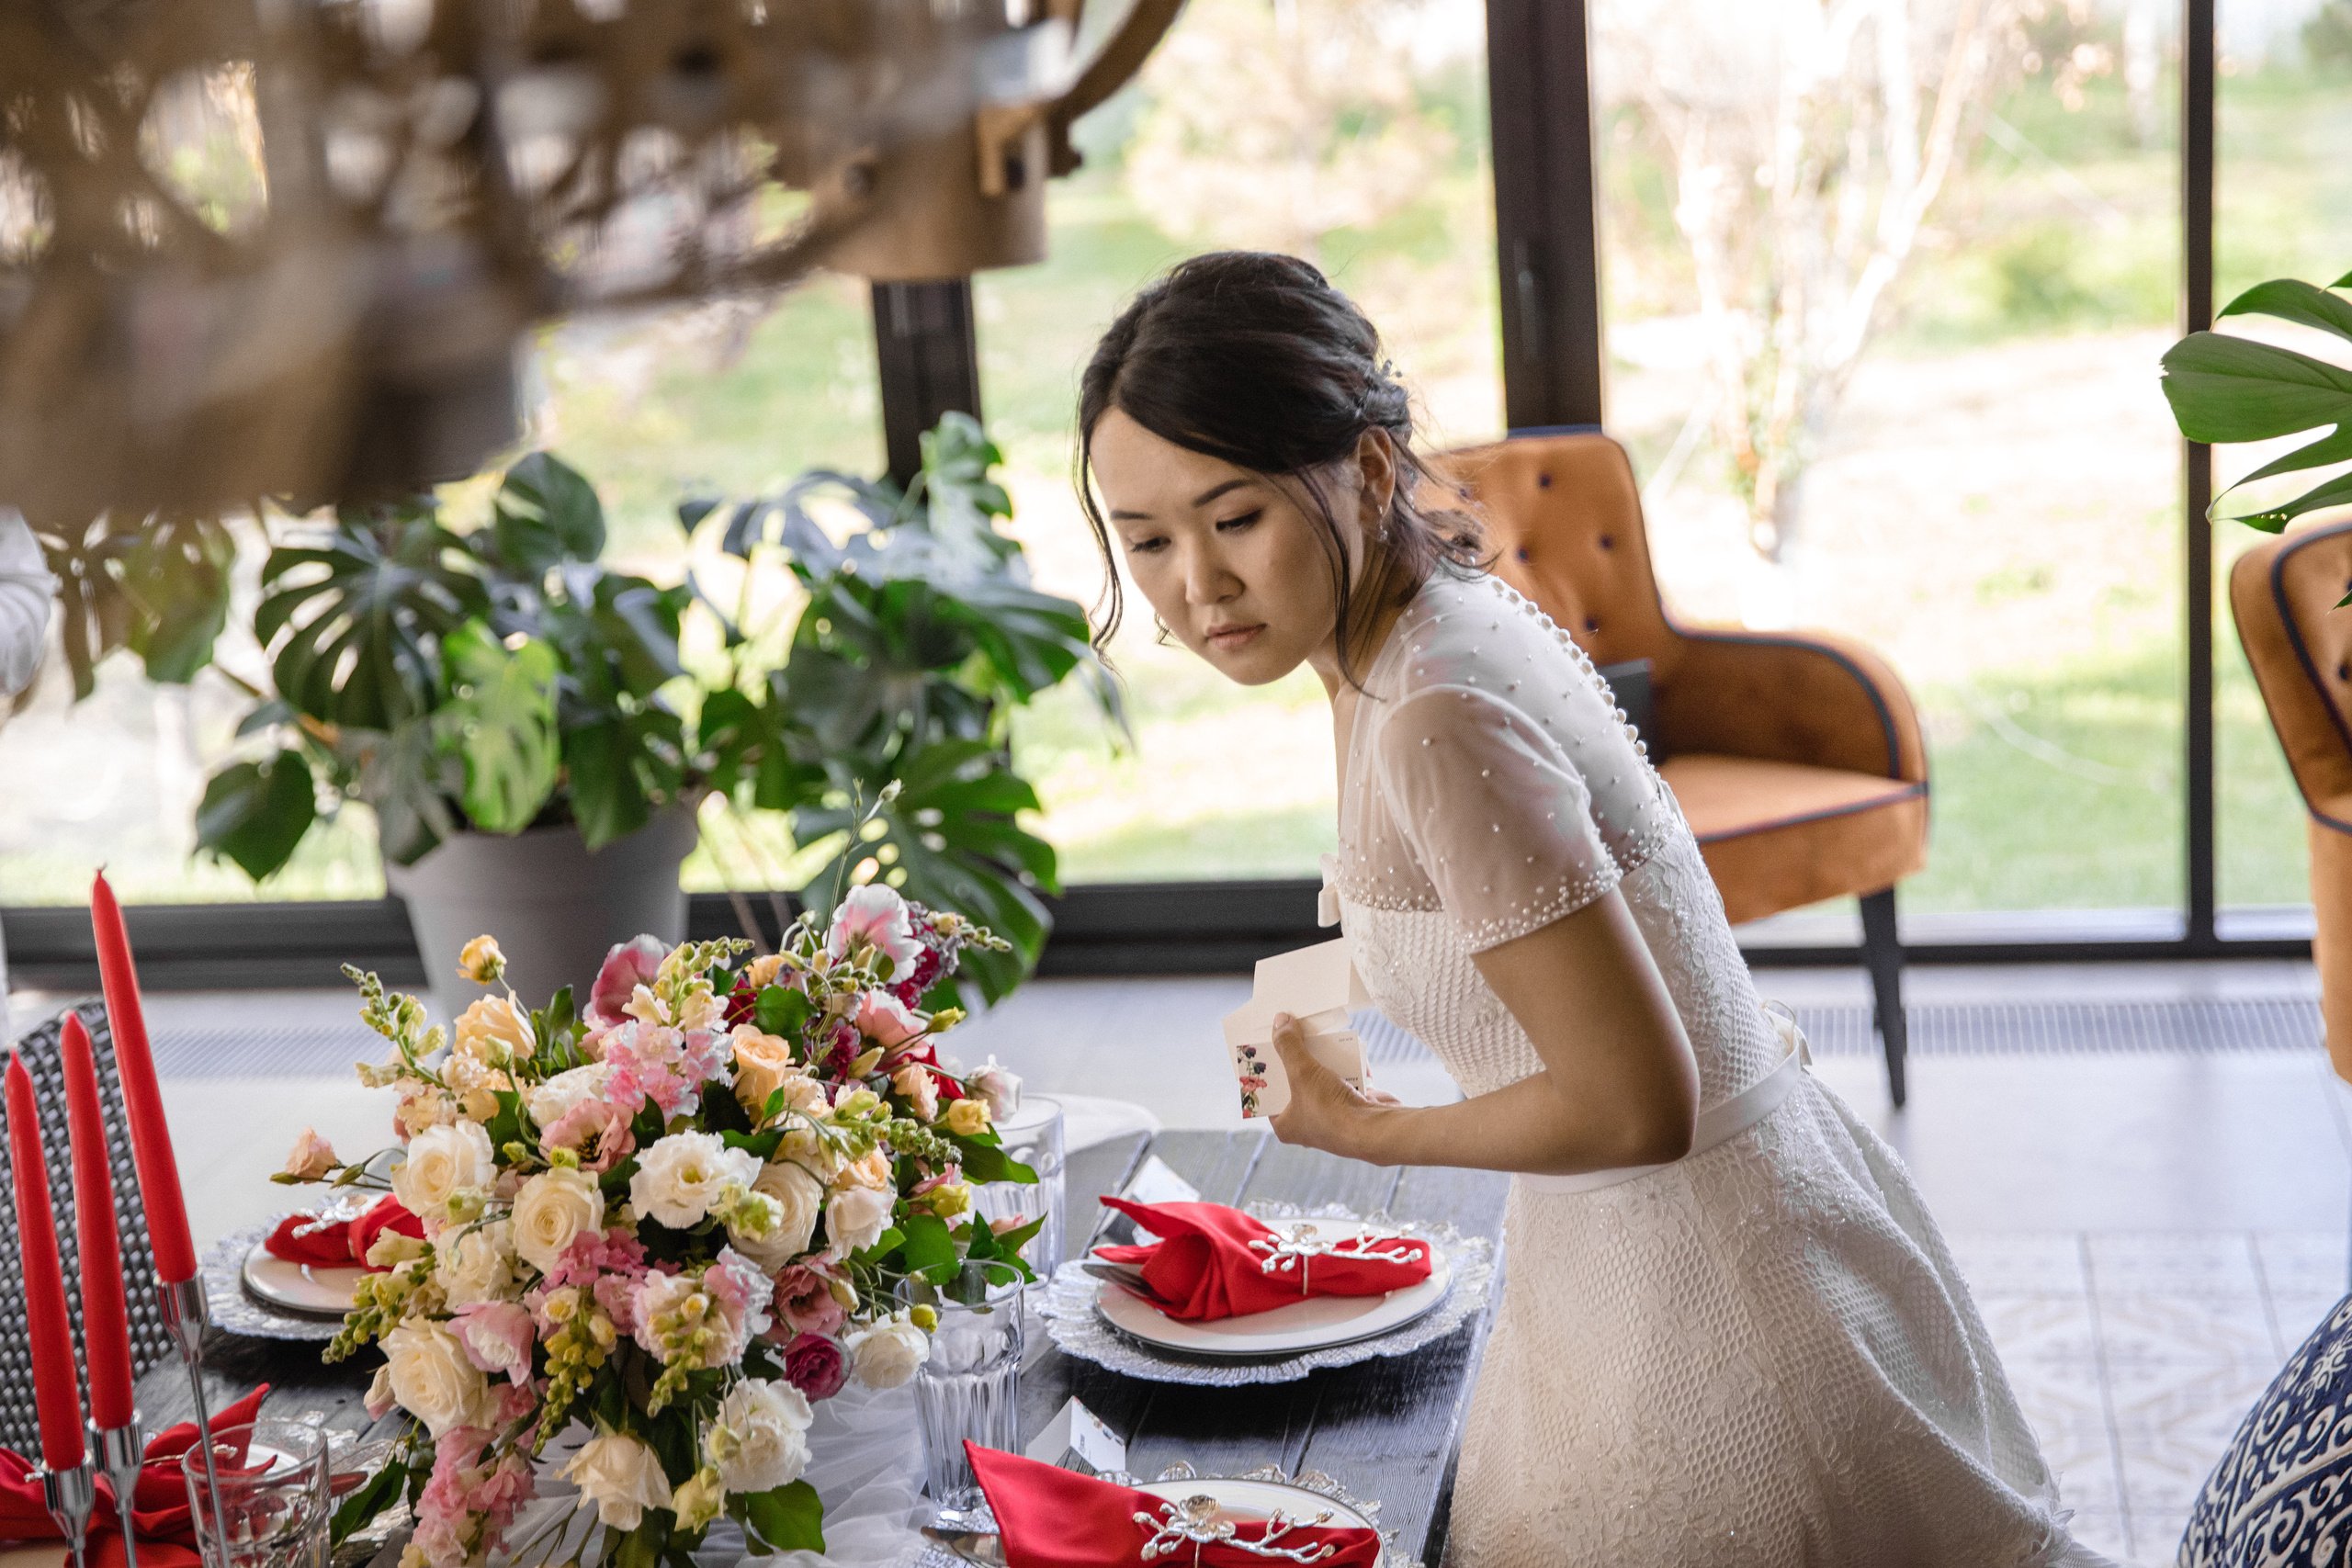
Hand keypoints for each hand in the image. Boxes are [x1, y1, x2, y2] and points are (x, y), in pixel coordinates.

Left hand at [1265, 1012, 1387, 1158]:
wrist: (1376, 1130)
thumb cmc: (1331, 1110)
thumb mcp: (1302, 1072)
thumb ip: (1289, 1045)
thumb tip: (1279, 1020)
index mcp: (1286, 1124)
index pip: (1268, 1093)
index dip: (1267, 1069)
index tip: (1266, 1046)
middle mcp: (1307, 1124)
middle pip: (1296, 1083)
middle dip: (1297, 1058)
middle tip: (1291, 1033)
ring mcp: (1333, 1116)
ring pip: (1323, 1080)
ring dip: (1324, 1059)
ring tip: (1319, 1035)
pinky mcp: (1354, 1108)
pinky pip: (1347, 1081)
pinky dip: (1349, 1066)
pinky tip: (1350, 1049)